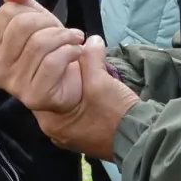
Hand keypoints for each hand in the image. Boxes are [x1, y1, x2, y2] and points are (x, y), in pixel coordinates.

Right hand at [0, 0, 85, 112]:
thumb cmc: (50, 52)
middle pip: (22, 26)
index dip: (33, 11)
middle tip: (65, 31)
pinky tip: (77, 52)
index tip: (47, 21)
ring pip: (39, 44)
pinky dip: (71, 51)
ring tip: (76, 39)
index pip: (7, 12)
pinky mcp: (34, 96)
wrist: (71, 87)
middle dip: (49, 23)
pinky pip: (52, 62)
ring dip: (65, 36)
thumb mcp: (35, 21)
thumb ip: (21, 1)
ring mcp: (12, 86)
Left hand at [28, 36, 140, 159]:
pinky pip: (71, 108)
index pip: (37, 85)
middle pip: (47, 93)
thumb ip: (91, 58)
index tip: (67, 53)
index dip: (49, 63)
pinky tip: (87, 82)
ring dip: (70, 83)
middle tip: (74, 57)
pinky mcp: (80, 133)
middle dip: (59, 72)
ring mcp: (67, 133)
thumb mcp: (102, 82)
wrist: (143, 141)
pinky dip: (77, 93)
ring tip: (82, 69)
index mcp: (51, 121)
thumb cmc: (117, 115)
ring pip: (60, 100)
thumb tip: (91, 40)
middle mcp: (53, 130)